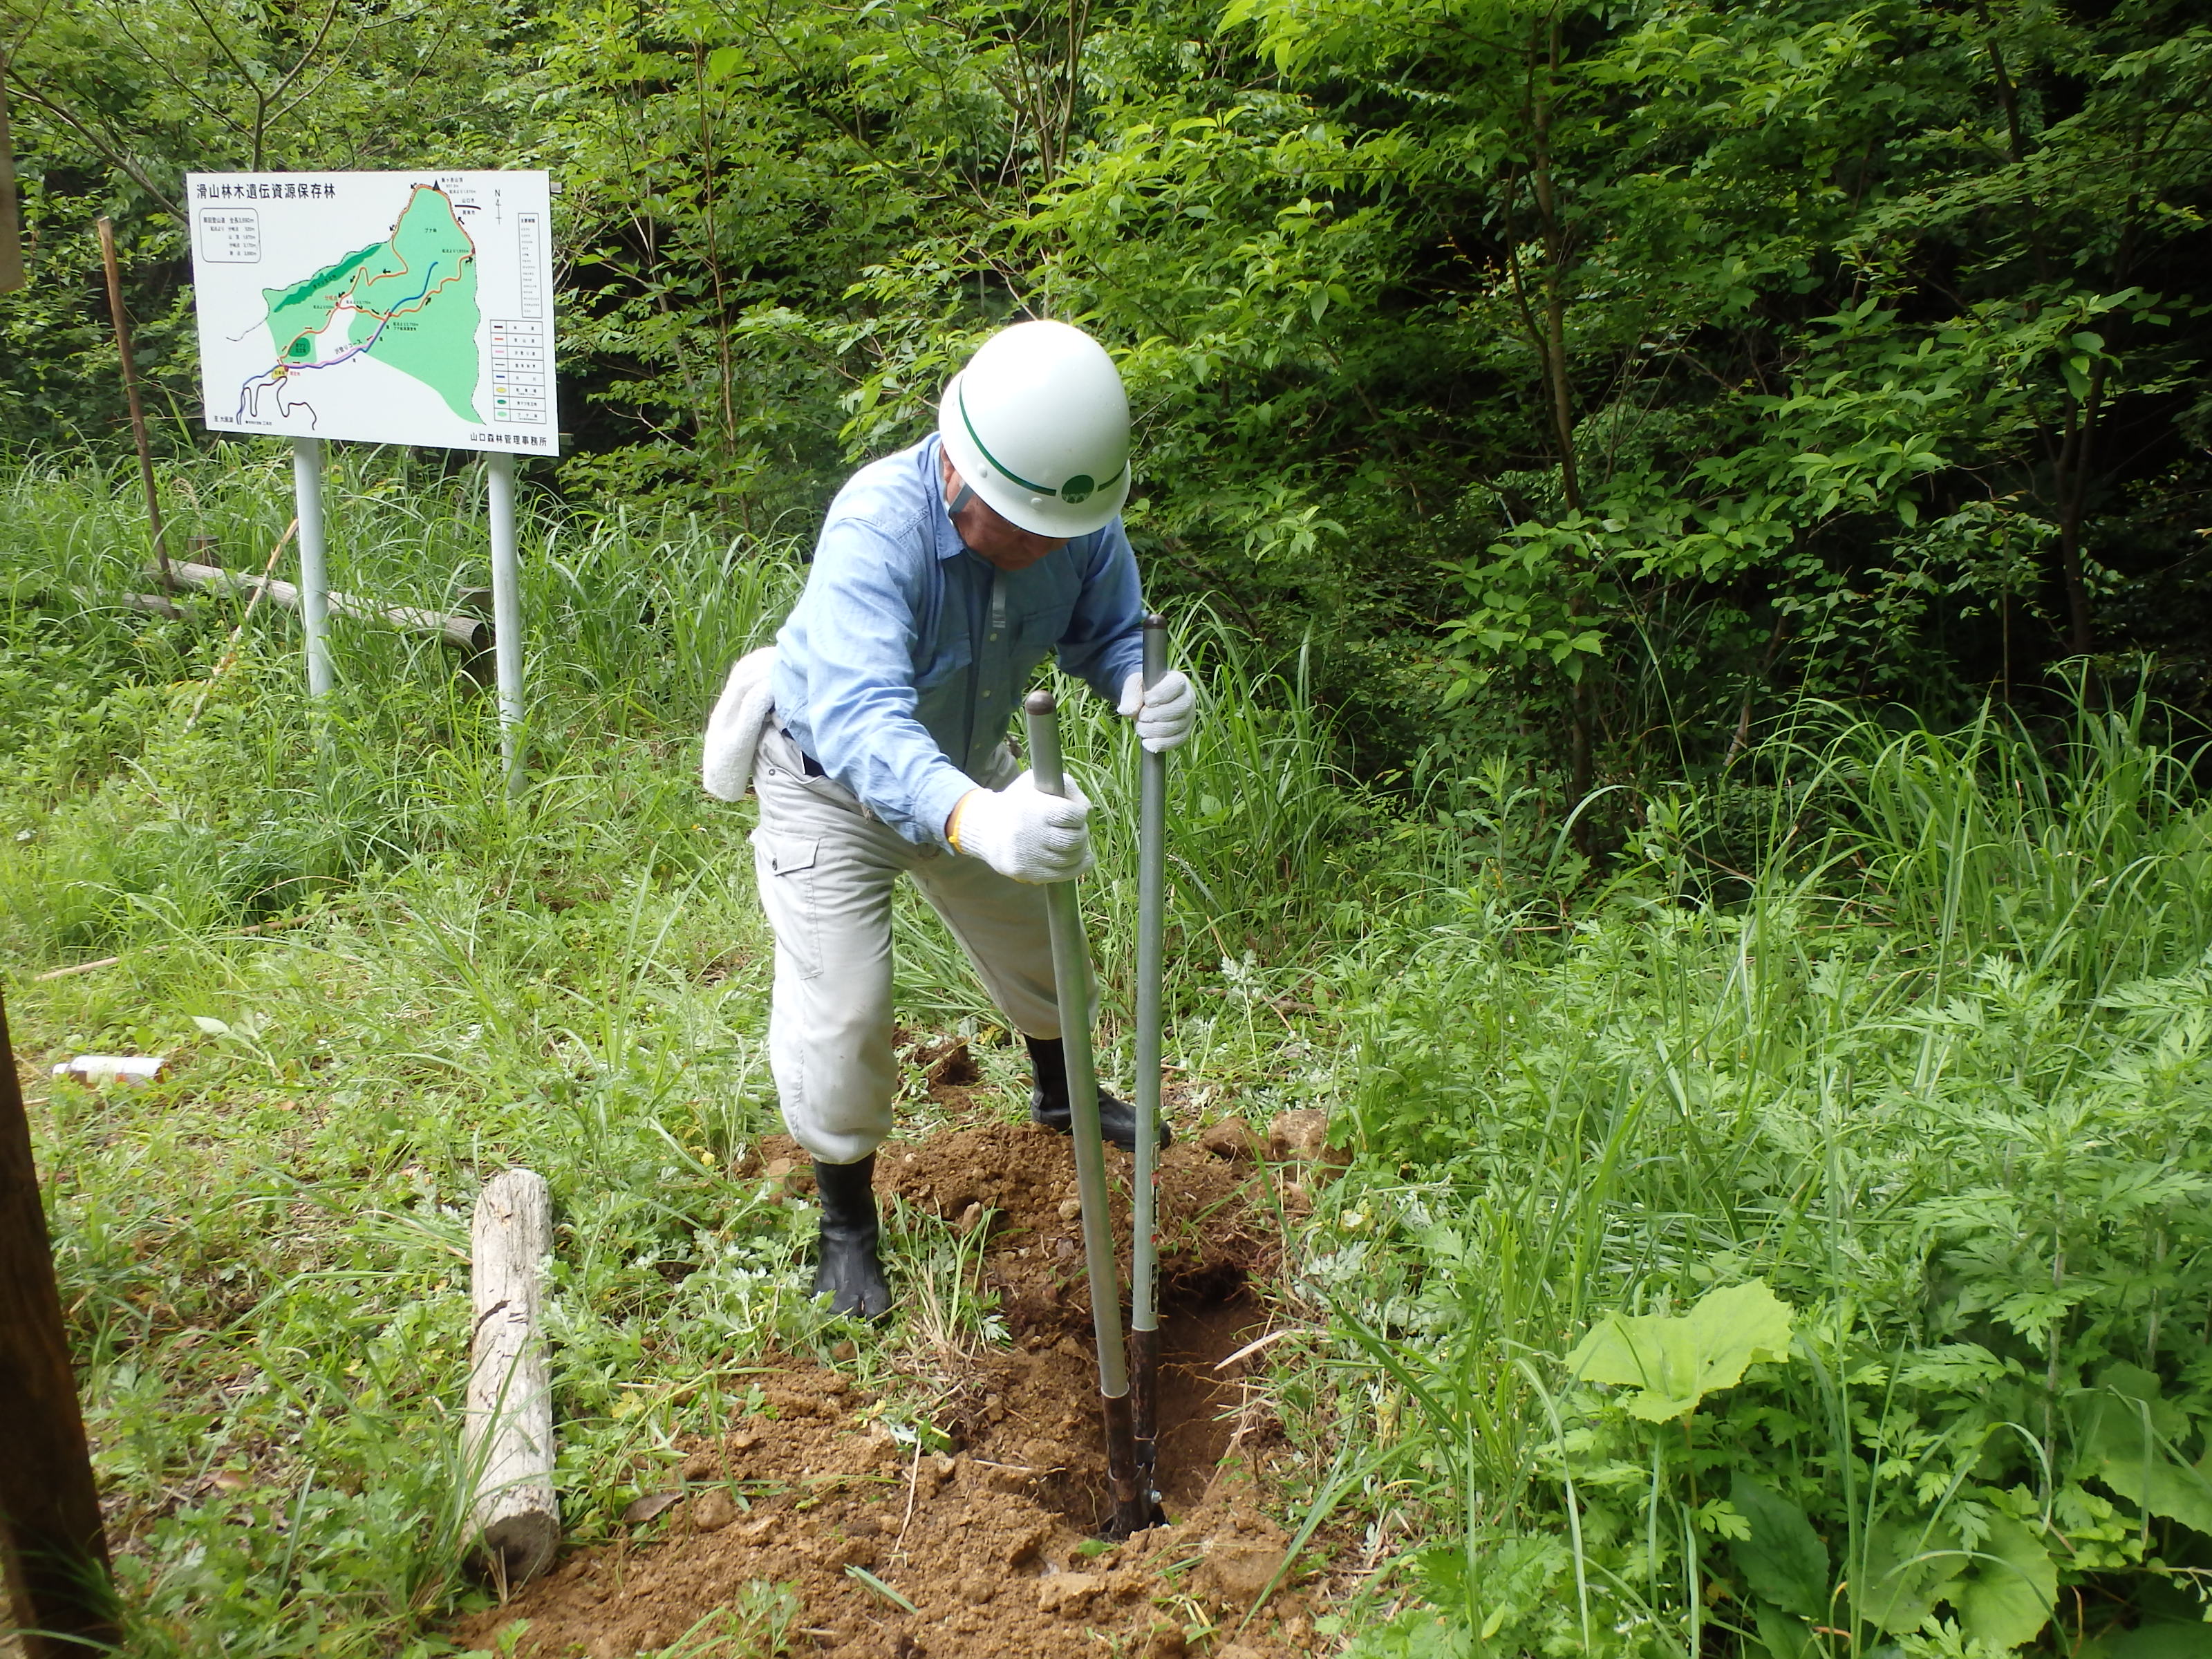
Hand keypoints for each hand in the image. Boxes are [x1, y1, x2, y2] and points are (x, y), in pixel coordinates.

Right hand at [947, 771, 1093, 881]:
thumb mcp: (1035, 782)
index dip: (1078, 815)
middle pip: (1074, 839)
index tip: (1074, 814)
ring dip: (1080, 850)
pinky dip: (1078, 867)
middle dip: (1081, 834)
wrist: (985, 828)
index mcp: (1035, 808)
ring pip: (1071, 858)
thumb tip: (1086, 811)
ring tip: (1075, 843)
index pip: (1073, 815)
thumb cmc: (1017, 802)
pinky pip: (1062, 875)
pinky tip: (1082, 859)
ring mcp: (1029, 855)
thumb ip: (1066, 786)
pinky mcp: (1027, 873)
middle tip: (1076, 830)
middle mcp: (1032, 833)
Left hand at [1118, 668, 1194, 751]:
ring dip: (1156, 730)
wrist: (1145, 702)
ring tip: (1140, 728)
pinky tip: (1147, 743)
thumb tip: (1126, 711)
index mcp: (1177, 680)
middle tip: (1141, 717)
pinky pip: (1178, 740)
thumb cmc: (1142, 690)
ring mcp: (1188, 716)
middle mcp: (1188, 697)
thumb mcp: (1133, 686)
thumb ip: (1130, 694)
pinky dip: (1161, 743)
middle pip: (1181, 707)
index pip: (1177, 684)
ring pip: (1179, 725)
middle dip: (1157, 715)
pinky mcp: (1184, 732)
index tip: (1147, 701)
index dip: (1162, 694)